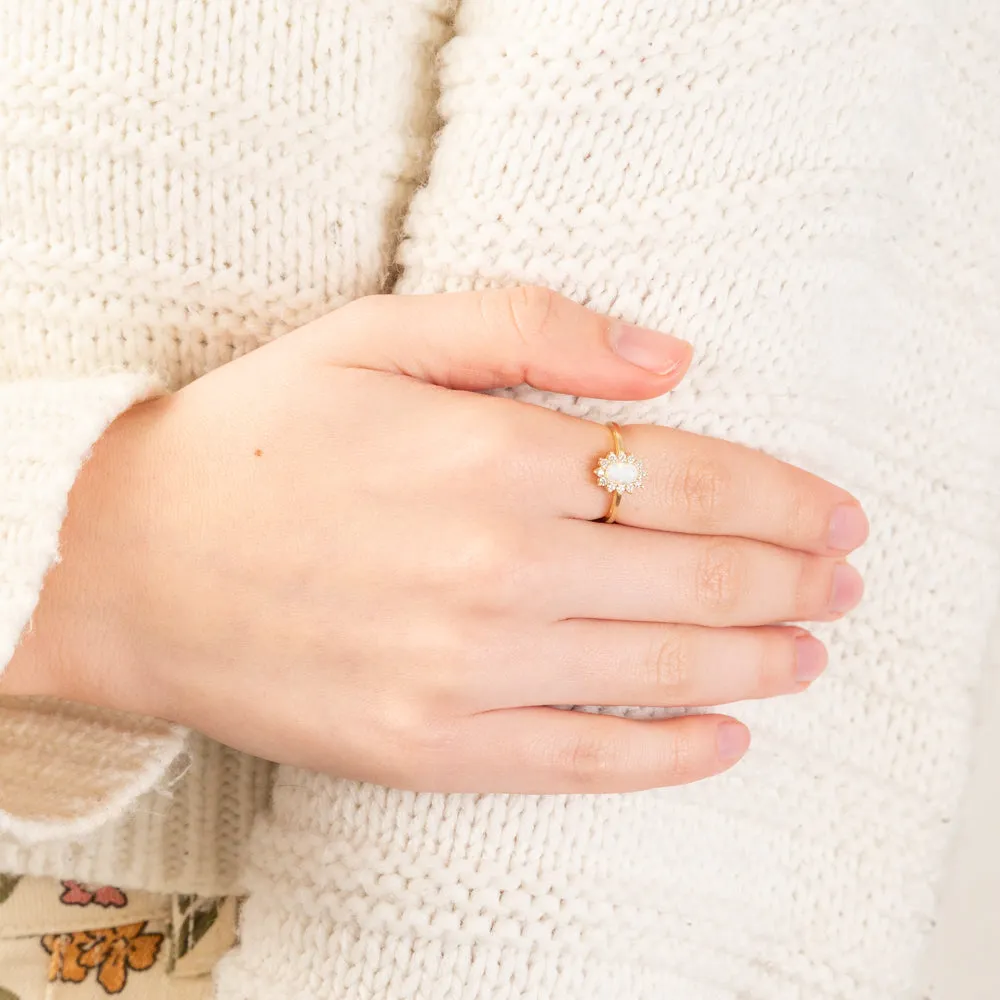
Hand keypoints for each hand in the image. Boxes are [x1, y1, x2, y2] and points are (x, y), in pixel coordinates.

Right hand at [5, 288, 866, 792]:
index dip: (779, 496)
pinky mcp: (430, 746)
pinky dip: (669, 756)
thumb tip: (670, 358)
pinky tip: (726, 739)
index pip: (680, 475)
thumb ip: (532, 329)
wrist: (128, 563)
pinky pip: (582, 762)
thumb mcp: (380, 336)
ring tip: (812, 651)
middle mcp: (492, 568)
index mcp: (487, 454)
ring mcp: (463, 670)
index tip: (835, 512)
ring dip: (758, 660)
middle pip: (692, 575)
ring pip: (658, 670)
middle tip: (845, 581)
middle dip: (791, 577)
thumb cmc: (257, 440)